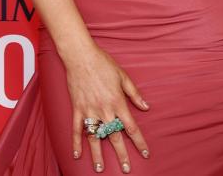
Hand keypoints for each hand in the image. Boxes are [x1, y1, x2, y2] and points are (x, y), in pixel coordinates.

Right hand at [67, 45, 149, 172]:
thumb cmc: (104, 65)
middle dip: (122, 154)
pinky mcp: (77, 109)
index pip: (131, 127)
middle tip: (126, 169)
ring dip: (98, 154)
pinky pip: (76, 129)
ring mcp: (89, 111)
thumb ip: (135, 94)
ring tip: (100, 168)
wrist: (82, 57)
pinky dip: (76, 143)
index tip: (145, 153)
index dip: (139, 142)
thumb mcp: (124, 77)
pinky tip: (77, 155)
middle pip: (115, 136)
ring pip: (95, 137)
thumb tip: (146, 107)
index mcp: (118, 102)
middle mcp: (104, 110)